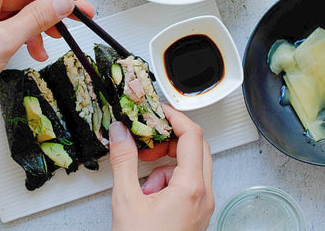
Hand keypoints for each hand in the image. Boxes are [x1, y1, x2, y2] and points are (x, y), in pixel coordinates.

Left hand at [0, 0, 94, 122]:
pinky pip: (10, 27)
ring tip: (59, 40)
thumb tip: (64, 1)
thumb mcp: (3, 40)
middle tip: (81, 16)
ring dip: (41, 25)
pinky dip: (26, 38)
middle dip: (52, 6)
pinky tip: (37, 53)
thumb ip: (37, 18)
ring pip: (20, 12)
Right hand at [109, 104, 213, 230]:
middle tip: (146, 141)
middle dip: (169, 140)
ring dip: (166, 164)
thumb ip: (124, 160)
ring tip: (142, 180)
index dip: (174, 117)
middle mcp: (203, 195)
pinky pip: (186, 185)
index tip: (157, 110)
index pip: (192, 136)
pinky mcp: (194, 214)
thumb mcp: (126, 199)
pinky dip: (167, 182)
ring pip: (190, 167)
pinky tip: (147, 196)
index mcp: (191, 188)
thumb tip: (120, 132)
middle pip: (196, 149)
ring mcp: (201, 206)